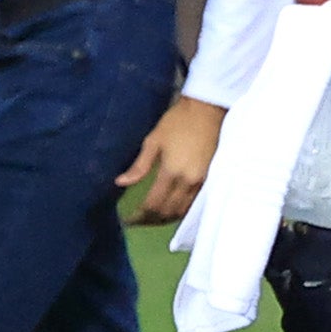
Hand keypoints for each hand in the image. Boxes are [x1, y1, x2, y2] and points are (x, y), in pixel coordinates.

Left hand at [114, 95, 222, 225]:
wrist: (207, 111)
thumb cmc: (177, 122)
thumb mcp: (153, 141)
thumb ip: (138, 166)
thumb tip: (120, 183)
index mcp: (172, 172)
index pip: (153, 204)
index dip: (139, 216)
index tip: (127, 220)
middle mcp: (189, 182)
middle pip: (168, 212)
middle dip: (150, 220)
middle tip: (136, 221)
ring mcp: (203, 182)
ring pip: (182, 211)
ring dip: (165, 218)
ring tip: (150, 218)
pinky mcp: (211, 179)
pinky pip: (194, 204)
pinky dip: (180, 211)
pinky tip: (170, 209)